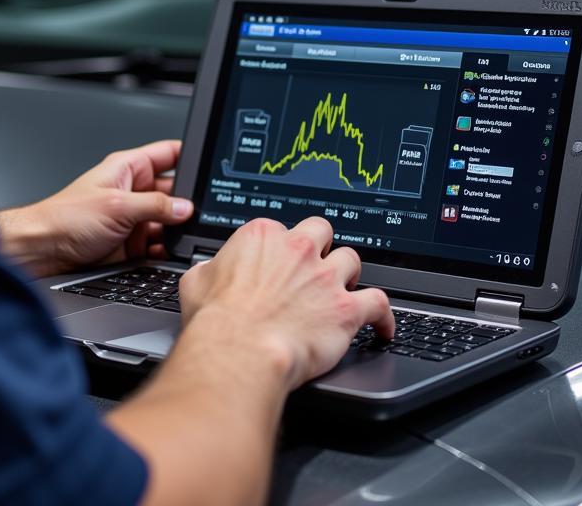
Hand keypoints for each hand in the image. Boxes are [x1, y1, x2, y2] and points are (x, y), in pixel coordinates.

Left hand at [0, 140, 192, 276]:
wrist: (44, 251)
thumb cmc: (65, 218)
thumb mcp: (117, 206)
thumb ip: (155, 206)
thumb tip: (185, 207)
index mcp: (128, 168)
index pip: (168, 153)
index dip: (190, 156)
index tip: (210, 165)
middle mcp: (134, 190)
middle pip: (174, 191)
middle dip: (187, 201)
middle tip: (198, 211)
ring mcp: (134, 217)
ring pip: (169, 220)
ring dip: (177, 228)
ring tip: (182, 234)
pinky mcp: (132, 242)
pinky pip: (160, 242)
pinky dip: (167, 248)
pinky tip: (170, 251)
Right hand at [178, 216, 394, 389]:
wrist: (238, 352)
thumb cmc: (216, 322)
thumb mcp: (196, 282)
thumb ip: (208, 268)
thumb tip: (207, 270)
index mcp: (263, 236)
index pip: (282, 229)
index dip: (282, 248)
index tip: (281, 263)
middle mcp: (297, 249)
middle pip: (322, 231)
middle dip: (322, 247)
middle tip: (316, 266)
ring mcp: (324, 277)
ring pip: (352, 259)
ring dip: (349, 275)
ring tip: (345, 289)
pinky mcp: (345, 309)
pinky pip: (379, 303)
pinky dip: (384, 316)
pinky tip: (383, 326)